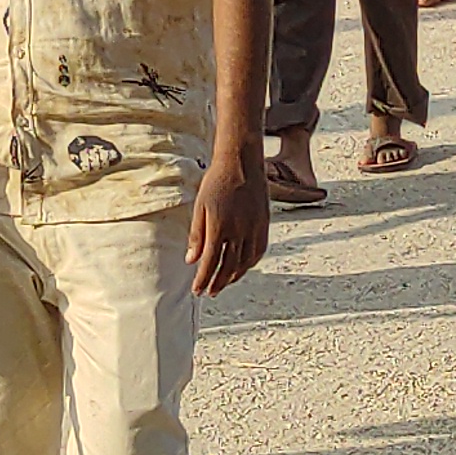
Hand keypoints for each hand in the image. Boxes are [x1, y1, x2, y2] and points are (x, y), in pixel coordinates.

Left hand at [188, 148, 268, 294]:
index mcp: (219, 227)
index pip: (209, 263)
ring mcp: (254, 228)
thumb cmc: (217, 182)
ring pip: (245, 263)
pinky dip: (249, 264)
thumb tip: (191, 260)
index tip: (197, 290)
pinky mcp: (264, 224)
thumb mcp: (200, 207)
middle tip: (209, 292)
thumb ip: (196, 235)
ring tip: (224, 283)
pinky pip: (258, 252)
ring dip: (233, 276)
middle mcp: (238, 231)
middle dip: (217, 283)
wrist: (241, 162)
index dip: (203, 279)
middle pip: (228, 267)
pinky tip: (242, 267)